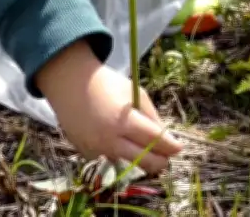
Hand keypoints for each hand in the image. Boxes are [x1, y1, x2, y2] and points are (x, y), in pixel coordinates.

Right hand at [36, 40, 182, 172]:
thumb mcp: (135, 93)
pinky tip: (118, 140)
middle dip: (161, 160)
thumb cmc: (107, 85)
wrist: (70, 84)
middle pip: (146, 162)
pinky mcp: (87, 154)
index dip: (171, 146)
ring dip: (141, 159)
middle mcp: (110, 140)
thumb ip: (152, 116)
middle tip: (167, 154)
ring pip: (129, 165)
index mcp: (124, 121)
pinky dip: (119, 154)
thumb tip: (166, 139)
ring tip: (146, 148)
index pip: (156, 141)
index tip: (179, 147)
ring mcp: (97, 150)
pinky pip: (111, 160)